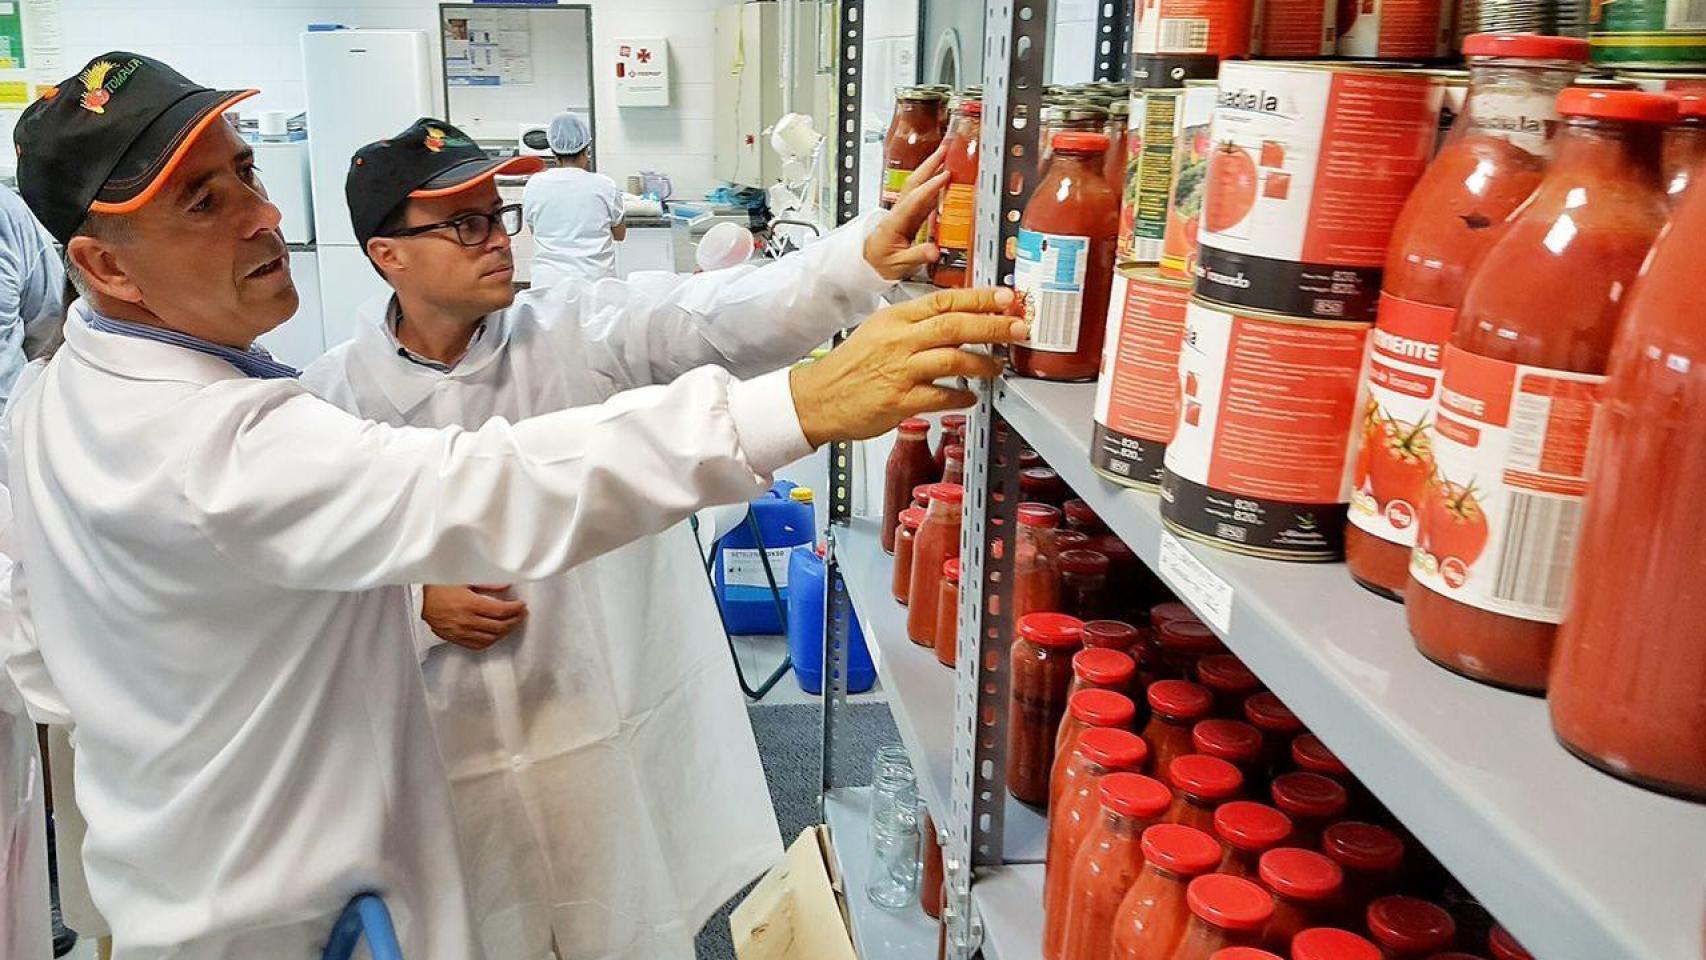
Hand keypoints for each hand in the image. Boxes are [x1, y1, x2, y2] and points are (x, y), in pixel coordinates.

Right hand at [421, 584, 527, 650]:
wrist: (418, 600)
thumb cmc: (438, 586)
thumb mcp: (463, 579)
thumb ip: (487, 583)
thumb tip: (506, 586)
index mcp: (471, 604)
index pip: (501, 611)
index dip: (516, 609)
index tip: (522, 605)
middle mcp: (467, 620)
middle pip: (500, 626)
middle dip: (515, 620)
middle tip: (522, 614)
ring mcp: (461, 632)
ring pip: (491, 638)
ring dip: (505, 632)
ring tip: (512, 624)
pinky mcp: (455, 638)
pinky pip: (478, 645)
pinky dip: (491, 641)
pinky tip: (496, 635)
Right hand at [789, 287, 1027, 446]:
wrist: (818, 397)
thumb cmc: (850, 366)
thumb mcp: (879, 330)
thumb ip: (915, 324)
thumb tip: (954, 319)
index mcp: (896, 318)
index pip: (944, 300)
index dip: (979, 298)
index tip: (1005, 297)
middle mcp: (899, 340)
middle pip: (955, 325)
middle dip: (993, 325)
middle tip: (1017, 327)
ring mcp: (900, 370)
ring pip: (952, 357)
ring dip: (983, 362)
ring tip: (997, 366)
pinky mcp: (899, 399)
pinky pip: (940, 395)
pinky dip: (961, 395)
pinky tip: (970, 396)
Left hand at [864, 145, 949, 280]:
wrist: (864, 265)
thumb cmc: (878, 264)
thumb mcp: (898, 265)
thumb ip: (916, 256)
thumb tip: (934, 251)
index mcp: (895, 222)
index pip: (915, 199)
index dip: (931, 187)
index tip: (945, 176)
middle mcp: (898, 213)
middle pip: (914, 182)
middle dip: (929, 165)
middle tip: (944, 150)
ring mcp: (903, 213)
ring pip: (917, 186)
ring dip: (931, 170)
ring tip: (945, 158)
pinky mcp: (908, 218)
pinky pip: (922, 197)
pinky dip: (933, 186)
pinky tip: (943, 182)